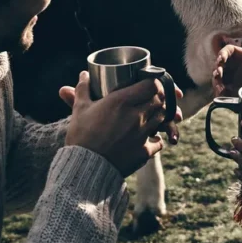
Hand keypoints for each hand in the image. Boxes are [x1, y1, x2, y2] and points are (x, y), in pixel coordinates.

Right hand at [62, 72, 184, 175]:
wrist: (84, 167)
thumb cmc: (81, 135)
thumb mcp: (79, 109)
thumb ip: (83, 89)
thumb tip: (84, 74)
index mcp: (121, 101)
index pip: (152, 85)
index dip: (154, 83)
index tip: (150, 85)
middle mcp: (136, 116)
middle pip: (159, 101)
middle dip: (157, 99)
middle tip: (150, 100)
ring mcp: (142, 134)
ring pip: (162, 119)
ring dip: (158, 116)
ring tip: (150, 117)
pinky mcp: (144, 152)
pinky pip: (159, 142)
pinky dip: (156, 140)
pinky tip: (150, 139)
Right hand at [212, 45, 241, 97]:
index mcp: (241, 57)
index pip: (227, 51)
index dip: (222, 54)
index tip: (221, 59)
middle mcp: (233, 66)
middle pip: (219, 66)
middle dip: (217, 70)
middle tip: (218, 75)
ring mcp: (231, 78)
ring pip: (218, 79)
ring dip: (217, 83)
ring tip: (220, 89)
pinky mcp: (231, 91)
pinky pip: (222, 91)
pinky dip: (221, 94)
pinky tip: (222, 95)